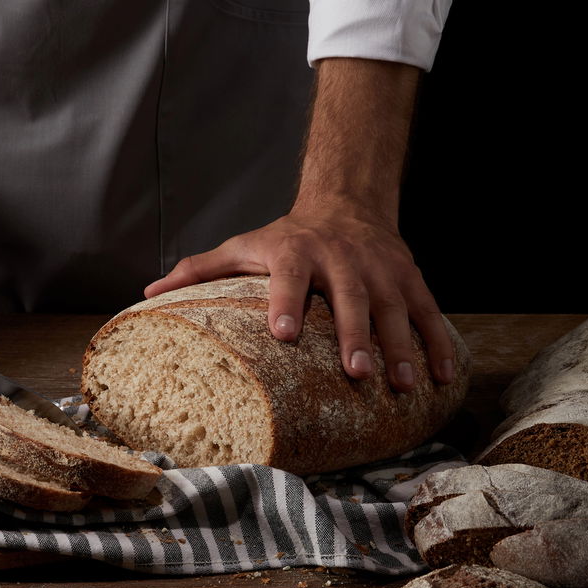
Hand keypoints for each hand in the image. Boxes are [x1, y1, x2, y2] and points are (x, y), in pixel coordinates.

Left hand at [144, 200, 455, 391]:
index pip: (288, 277)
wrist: (346, 203)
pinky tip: (440, 379)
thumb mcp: (242, 246)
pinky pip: (427, 312)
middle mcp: (340, 259)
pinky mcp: (409, 277)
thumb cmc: (284, 238)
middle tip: (356, 372)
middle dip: (354, 335)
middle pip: (351, 298)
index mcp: (294, 253)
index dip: (285, 302)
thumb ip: (199, 270)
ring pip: (394, 308)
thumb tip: (147, 294)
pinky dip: (437, 344)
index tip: (282, 333)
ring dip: (401, 347)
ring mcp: (380, 268)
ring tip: (404, 384)